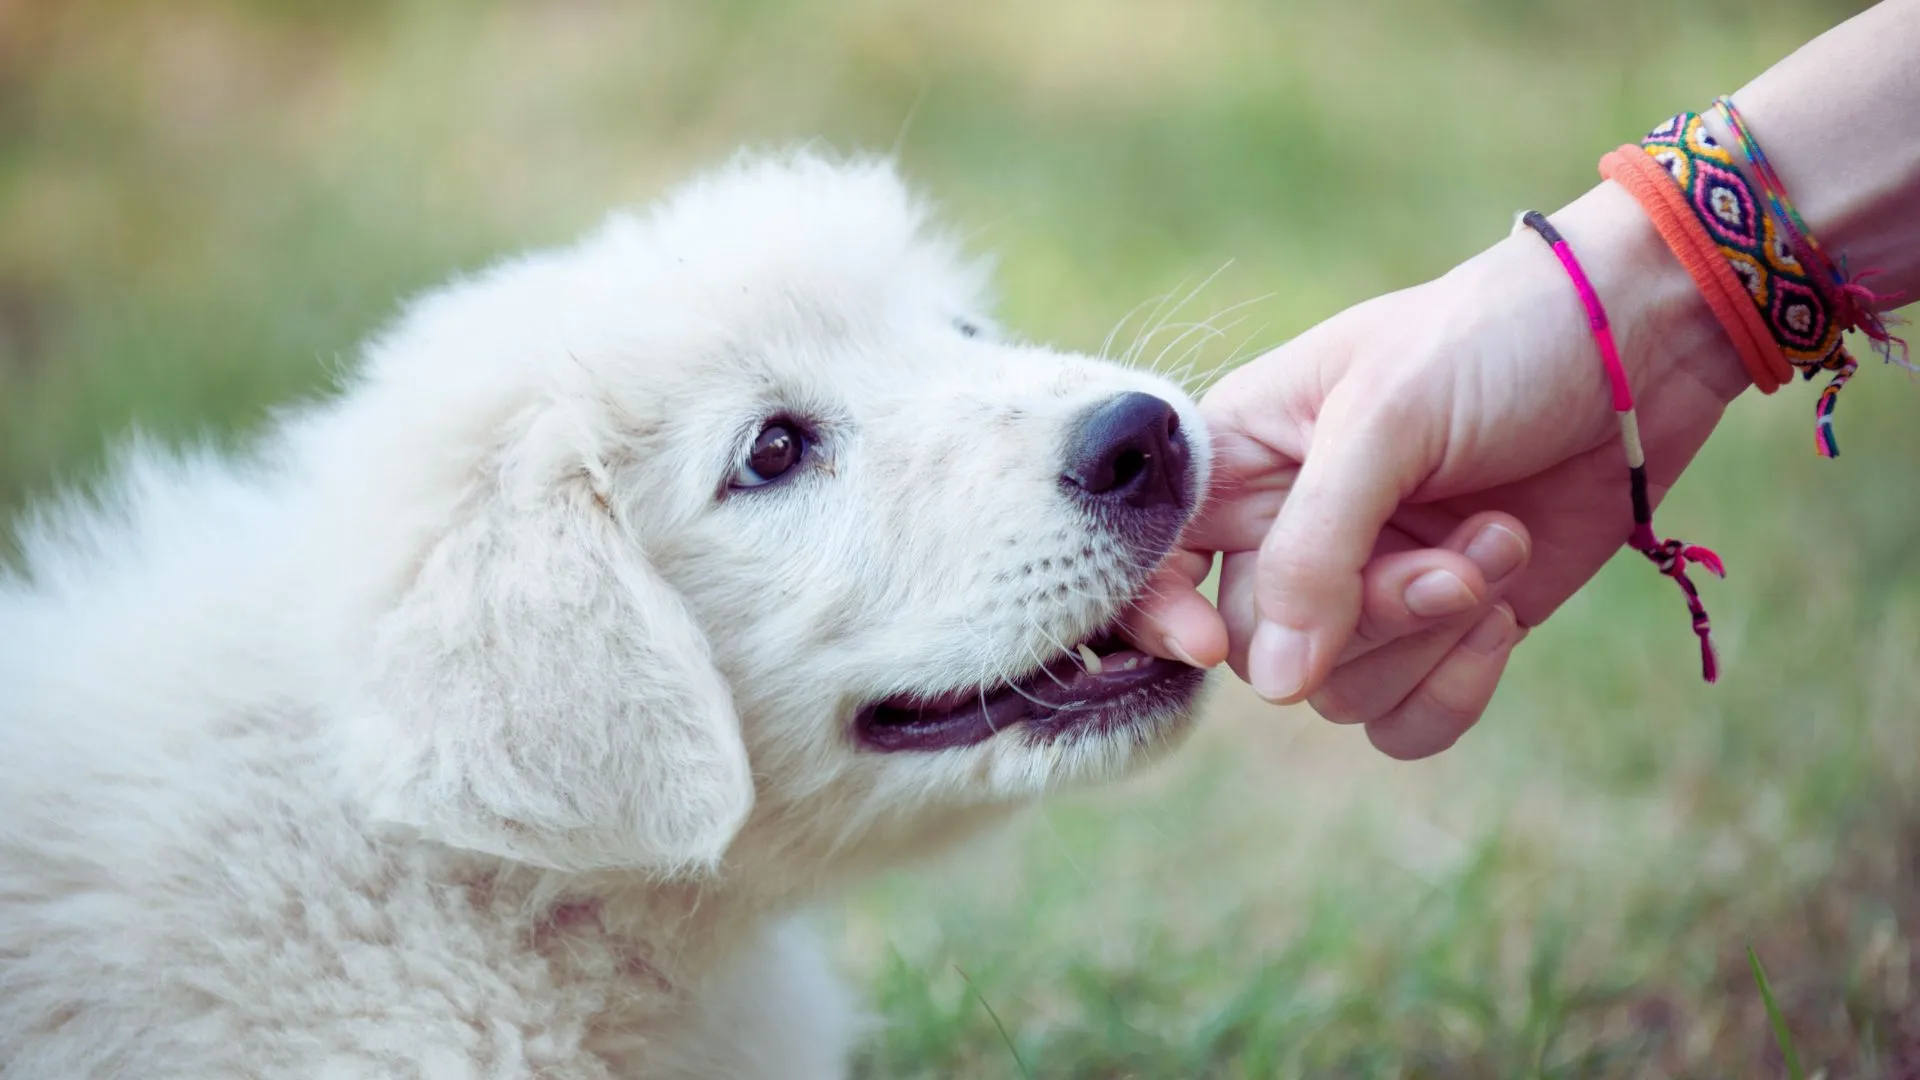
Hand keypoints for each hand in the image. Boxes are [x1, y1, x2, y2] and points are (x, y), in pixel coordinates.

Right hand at [1131, 182, 1750, 757]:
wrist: (1642, 342)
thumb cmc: (1495, 340)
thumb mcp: (1388, 418)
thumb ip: (1316, 548)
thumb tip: (1275, 684)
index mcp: (1242, 459)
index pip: (1157, 563)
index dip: (1164, 615)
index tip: (1209, 643)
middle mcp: (1289, 532)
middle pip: (1266, 652)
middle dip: (1368, 619)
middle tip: (1454, 560)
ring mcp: (1368, 588)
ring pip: (1340, 694)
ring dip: (1430, 638)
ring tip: (1497, 544)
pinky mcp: (1444, 630)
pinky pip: (1408, 720)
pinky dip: (1457, 686)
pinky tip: (1507, 608)